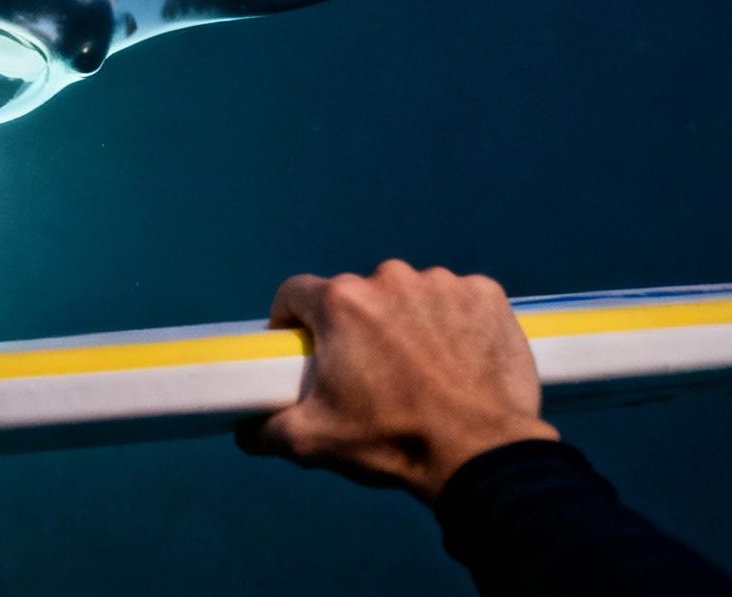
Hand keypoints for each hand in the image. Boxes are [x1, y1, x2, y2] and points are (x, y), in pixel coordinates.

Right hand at [235, 260, 557, 503]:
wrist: (481, 454)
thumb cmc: (393, 440)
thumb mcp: (314, 440)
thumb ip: (267, 430)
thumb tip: (245, 430)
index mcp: (341, 303)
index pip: (296, 294)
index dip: (292, 321)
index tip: (302, 349)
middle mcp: (389, 278)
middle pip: (356, 295)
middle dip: (356, 325)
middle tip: (369, 371)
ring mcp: (443, 282)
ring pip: (408, 295)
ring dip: (406, 320)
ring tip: (420, 369)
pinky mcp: (486, 295)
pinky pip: (457, 300)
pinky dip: (453, 322)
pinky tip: (458, 359)